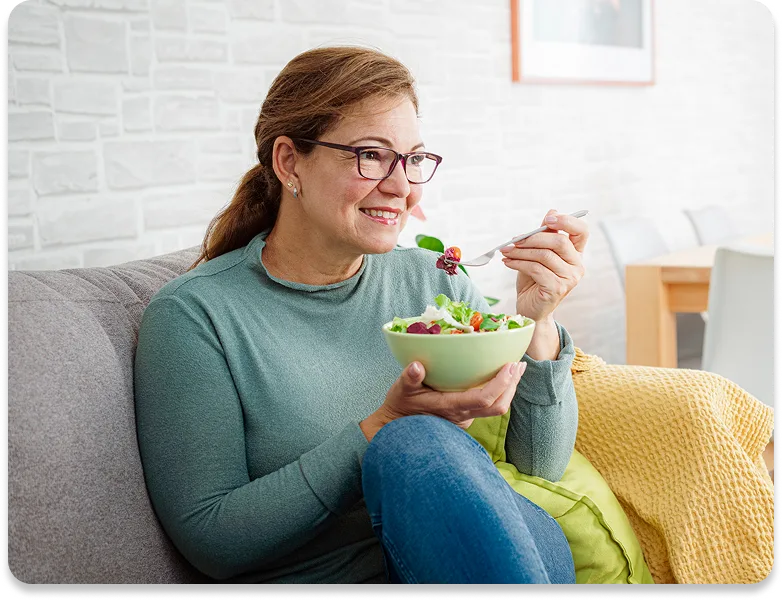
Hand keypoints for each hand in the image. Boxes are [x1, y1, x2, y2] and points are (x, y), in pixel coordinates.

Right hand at [360, 360, 526, 441]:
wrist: (397, 430)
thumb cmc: (400, 407)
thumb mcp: (400, 390)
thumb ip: (409, 378)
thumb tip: (416, 365)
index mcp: (450, 407)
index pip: (484, 399)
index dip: (501, 384)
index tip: (510, 365)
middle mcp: (462, 416)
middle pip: (499, 405)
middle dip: (512, 385)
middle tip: (519, 363)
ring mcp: (465, 419)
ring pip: (496, 407)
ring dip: (509, 388)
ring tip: (515, 368)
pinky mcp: (465, 417)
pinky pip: (488, 406)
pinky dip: (498, 391)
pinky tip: (499, 377)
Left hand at [499, 209, 587, 323]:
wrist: (530, 309)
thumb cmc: (534, 280)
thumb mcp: (537, 254)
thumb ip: (545, 235)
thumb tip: (552, 212)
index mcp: (576, 253)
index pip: (581, 231)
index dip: (567, 221)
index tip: (547, 220)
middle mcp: (577, 265)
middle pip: (559, 241)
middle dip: (532, 238)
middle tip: (513, 240)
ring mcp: (570, 278)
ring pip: (544, 255)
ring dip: (520, 251)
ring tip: (506, 251)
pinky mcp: (557, 289)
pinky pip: (536, 269)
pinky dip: (518, 263)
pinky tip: (507, 262)